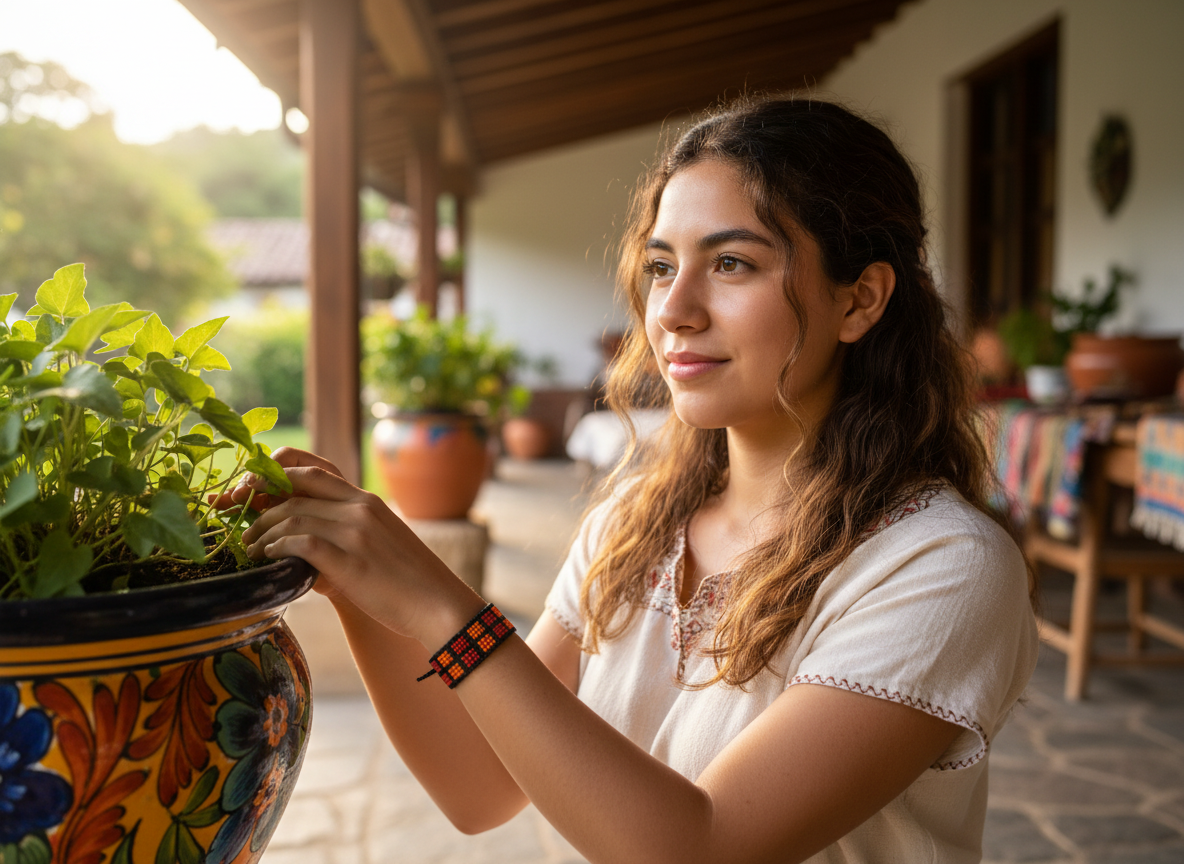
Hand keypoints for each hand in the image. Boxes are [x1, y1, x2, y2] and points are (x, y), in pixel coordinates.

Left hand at [239, 448, 482, 645]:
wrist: (438, 604)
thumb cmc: (406, 580)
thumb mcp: (378, 542)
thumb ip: (345, 531)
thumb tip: (301, 541)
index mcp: (366, 500)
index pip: (312, 470)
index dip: (274, 474)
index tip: (250, 489)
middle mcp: (360, 508)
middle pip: (296, 487)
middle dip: (256, 497)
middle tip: (234, 515)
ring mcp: (356, 532)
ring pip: (292, 514)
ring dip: (261, 530)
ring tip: (247, 548)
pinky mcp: (351, 559)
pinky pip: (301, 542)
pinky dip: (277, 546)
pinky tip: (267, 558)